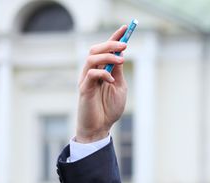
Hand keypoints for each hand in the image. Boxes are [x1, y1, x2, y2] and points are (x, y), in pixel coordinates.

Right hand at [76, 25, 127, 142]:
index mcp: (102, 70)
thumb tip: (120, 55)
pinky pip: (91, 74)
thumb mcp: (119, 88)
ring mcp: (86, 79)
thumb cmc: (109, 109)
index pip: (106, 49)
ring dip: (107, 56)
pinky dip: (102, 73)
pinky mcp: (84, 89)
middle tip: (124, 45)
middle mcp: (92, 72)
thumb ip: (118, 72)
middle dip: (110, 44)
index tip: (125, 28)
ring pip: (91, 58)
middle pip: (95, 49)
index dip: (114, 37)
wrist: (100, 127)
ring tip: (121, 60)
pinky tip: (111, 80)